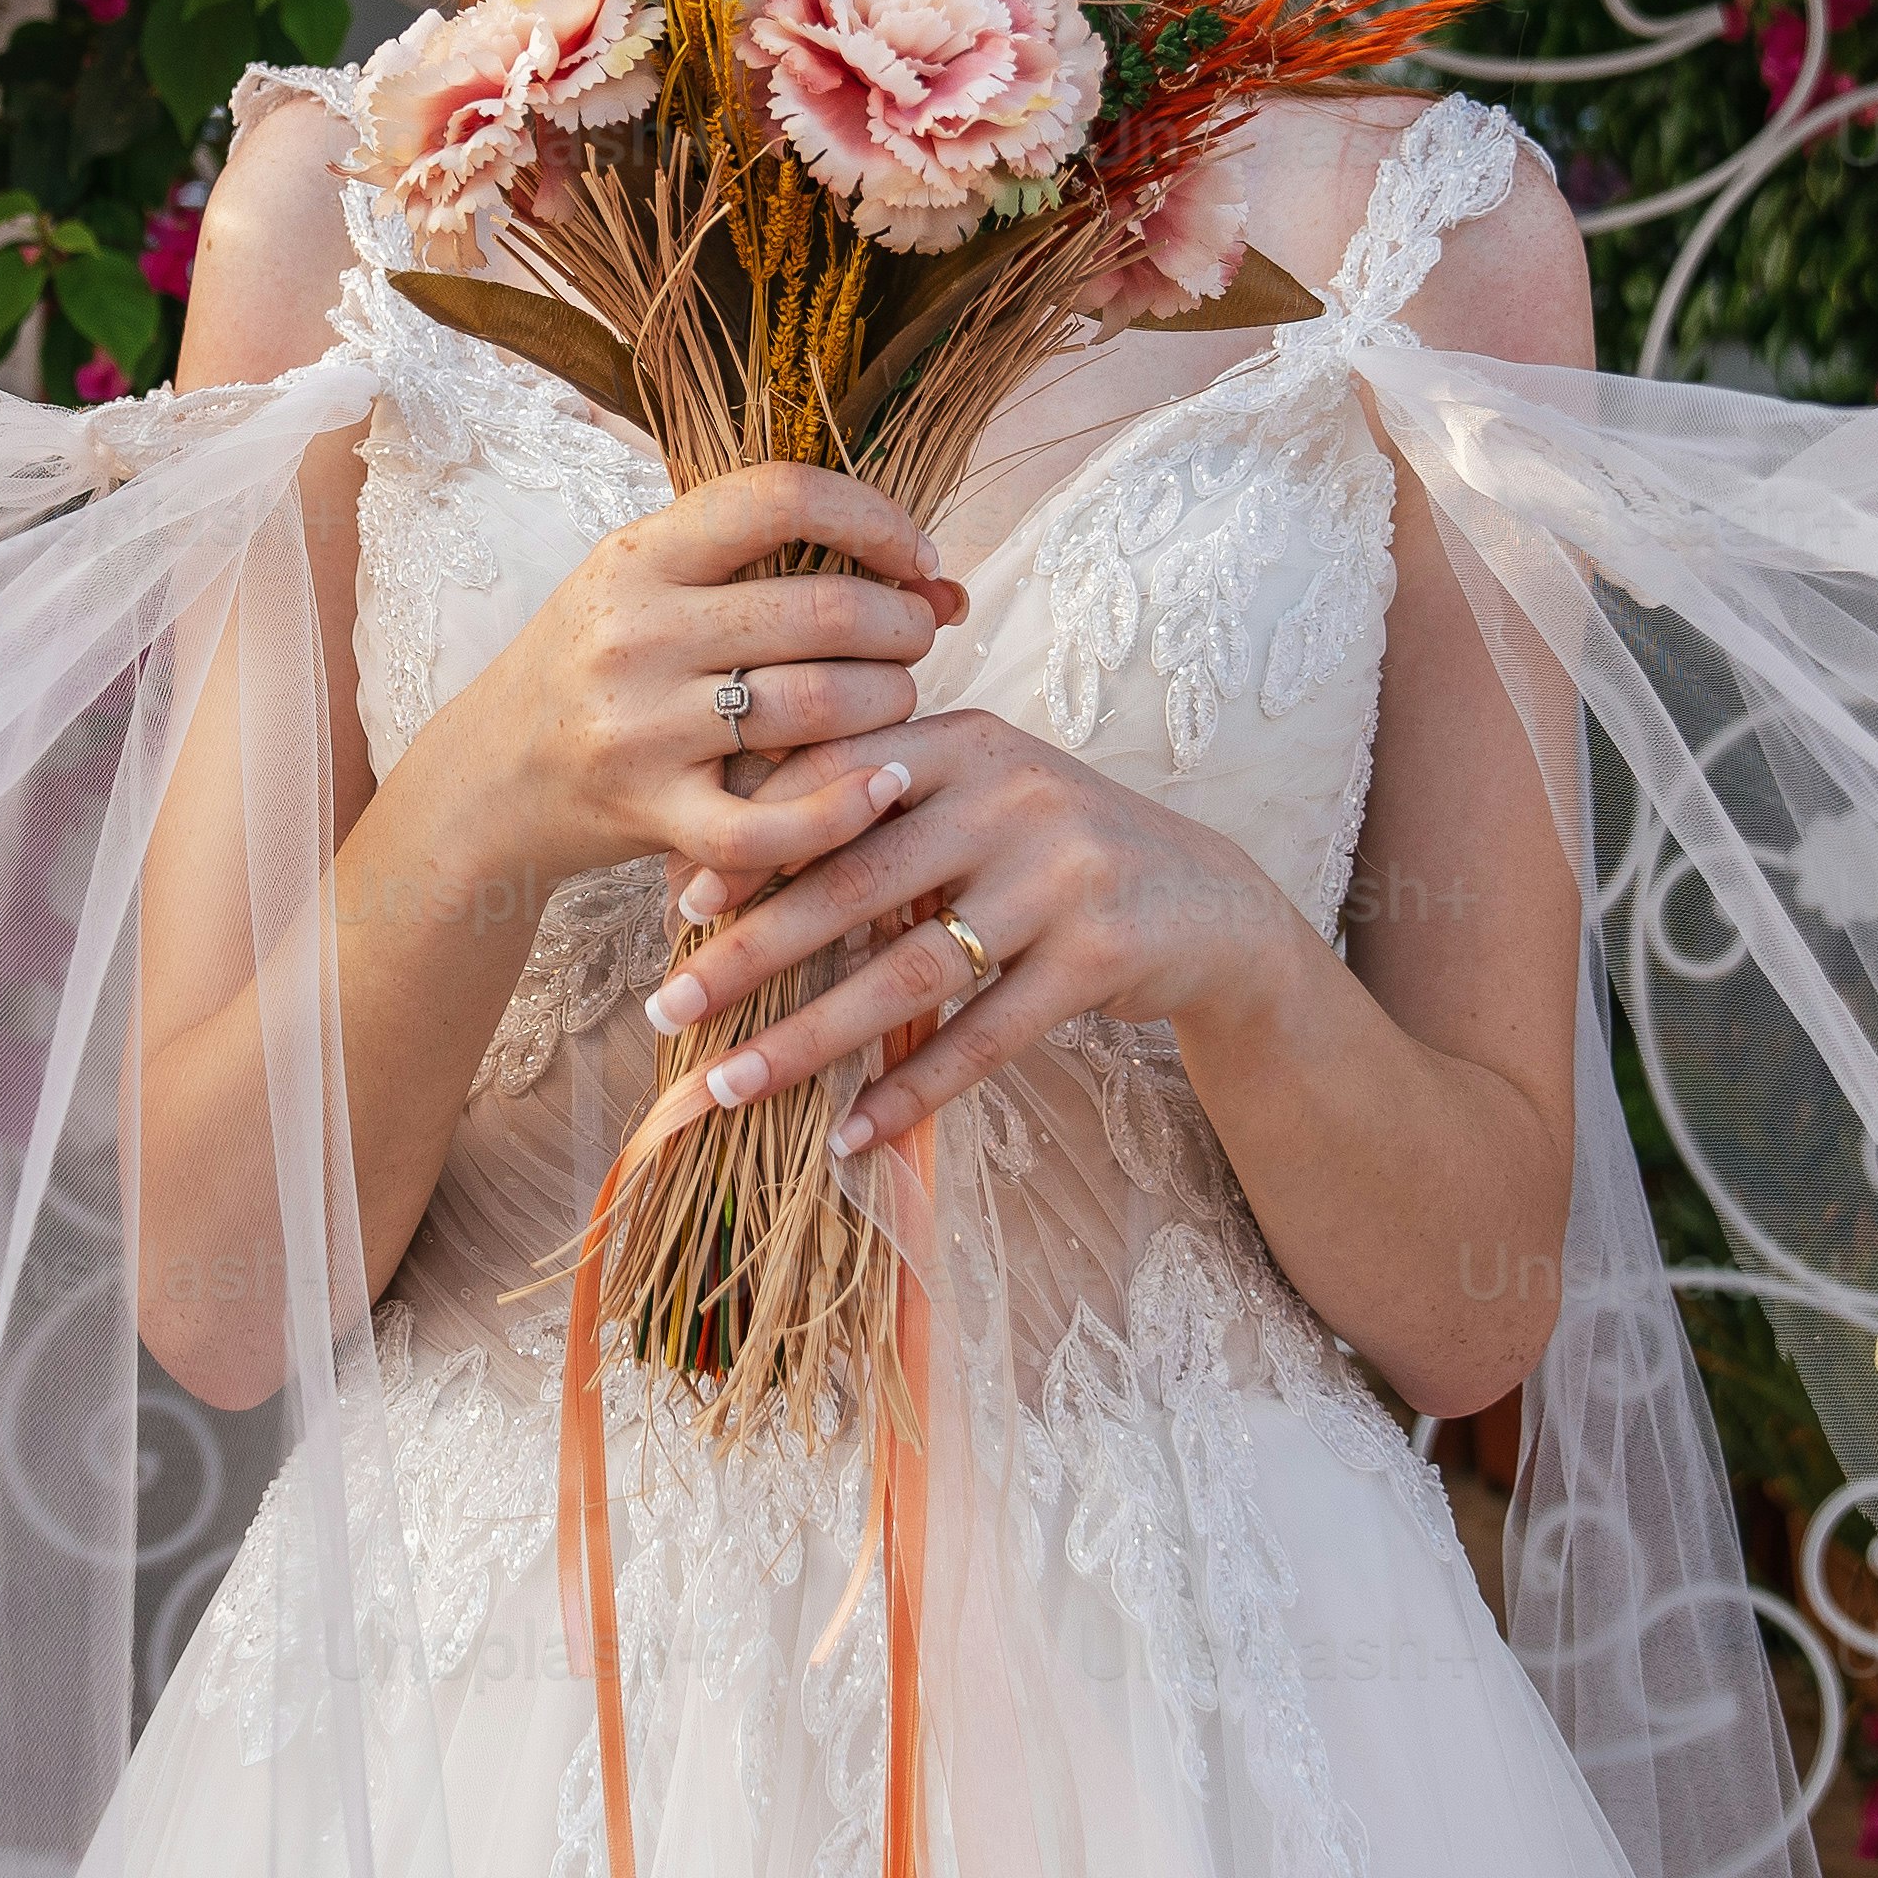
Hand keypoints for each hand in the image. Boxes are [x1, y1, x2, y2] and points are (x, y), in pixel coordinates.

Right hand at [446, 456, 966, 896]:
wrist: (490, 778)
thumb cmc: (593, 666)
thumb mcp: (647, 588)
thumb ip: (769, 569)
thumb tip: (941, 578)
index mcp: (639, 557)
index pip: (781, 498)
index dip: (876, 519)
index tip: (915, 557)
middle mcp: (637, 634)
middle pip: (823, 611)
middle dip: (902, 624)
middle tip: (914, 637)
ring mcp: (642, 729)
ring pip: (818, 706)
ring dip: (890, 702)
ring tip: (892, 699)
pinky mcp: (652, 816)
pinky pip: (775, 823)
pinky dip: (847, 808)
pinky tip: (882, 785)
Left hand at [638, 712, 1316, 1163]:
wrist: (1209, 905)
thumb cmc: (1055, 854)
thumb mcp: (980, 802)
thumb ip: (879, 816)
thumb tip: (719, 875)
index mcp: (966, 741)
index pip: (838, 785)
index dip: (756, 844)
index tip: (681, 907)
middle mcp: (1013, 796)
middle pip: (855, 883)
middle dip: (752, 954)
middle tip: (668, 1008)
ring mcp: (1062, 876)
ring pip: (909, 972)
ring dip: (809, 1040)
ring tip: (731, 1088)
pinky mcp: (1100, 957)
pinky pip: (984, 1039)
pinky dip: (913, 1093)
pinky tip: (851, 1136)